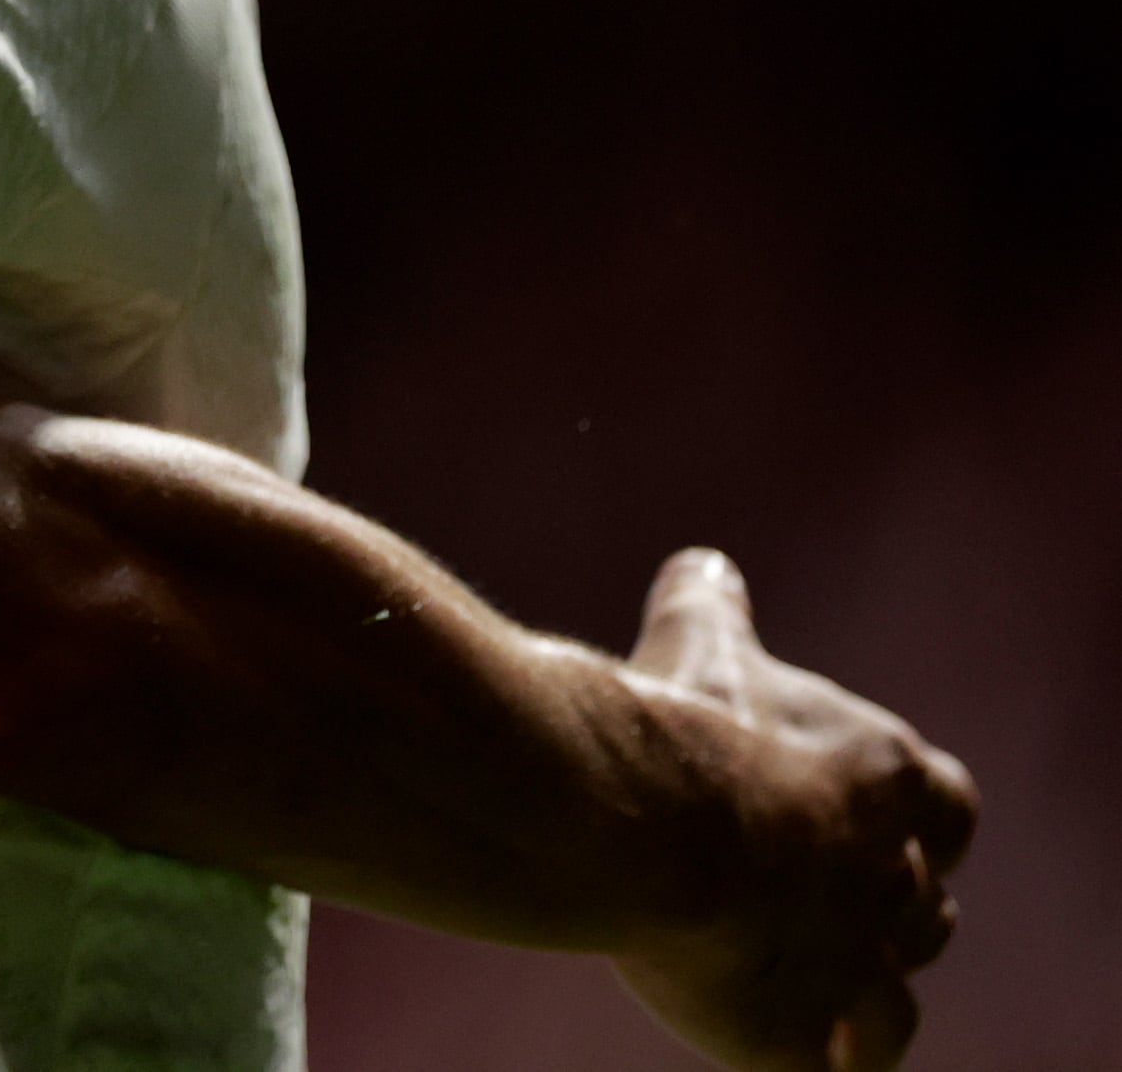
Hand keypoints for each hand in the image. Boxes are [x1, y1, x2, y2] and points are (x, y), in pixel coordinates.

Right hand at [608, 550, 975, 1070]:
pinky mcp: (799, 1037)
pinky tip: (792, 1049)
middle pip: (921, 908)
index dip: (913, 820)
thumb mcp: (699, 642)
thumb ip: (713, 609)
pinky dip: (822, 1063)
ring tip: (812, 983)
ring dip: (864, 994)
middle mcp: (888, 879)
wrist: (639, 819)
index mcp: (886, 781)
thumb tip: (705, 563)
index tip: (870, 817)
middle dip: (878, 906)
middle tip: (812, 895)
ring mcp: (851, 967)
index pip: (946, 807)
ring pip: (896, 1004)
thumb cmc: (678, 719)